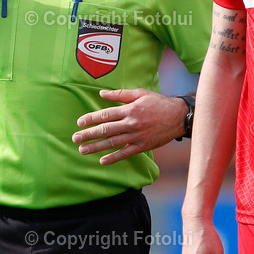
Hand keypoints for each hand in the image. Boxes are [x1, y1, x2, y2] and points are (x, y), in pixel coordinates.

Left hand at [72, 89, 187, 164]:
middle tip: (75, 138)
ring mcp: (137, 136)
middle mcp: (131, 123)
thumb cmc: (158, 102)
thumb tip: (101, 93)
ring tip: (83, 150)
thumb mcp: (140, 93)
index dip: (91, 118)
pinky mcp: (143, 146)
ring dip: (96, 147)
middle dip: (89, 135)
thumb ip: (120, 95)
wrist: (178, 116)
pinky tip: (102, 160)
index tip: (79, 122)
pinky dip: (114, 158)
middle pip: (106, 130)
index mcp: (129, 109)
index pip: (106, 114)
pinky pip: (126, 153)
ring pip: (113, 143)